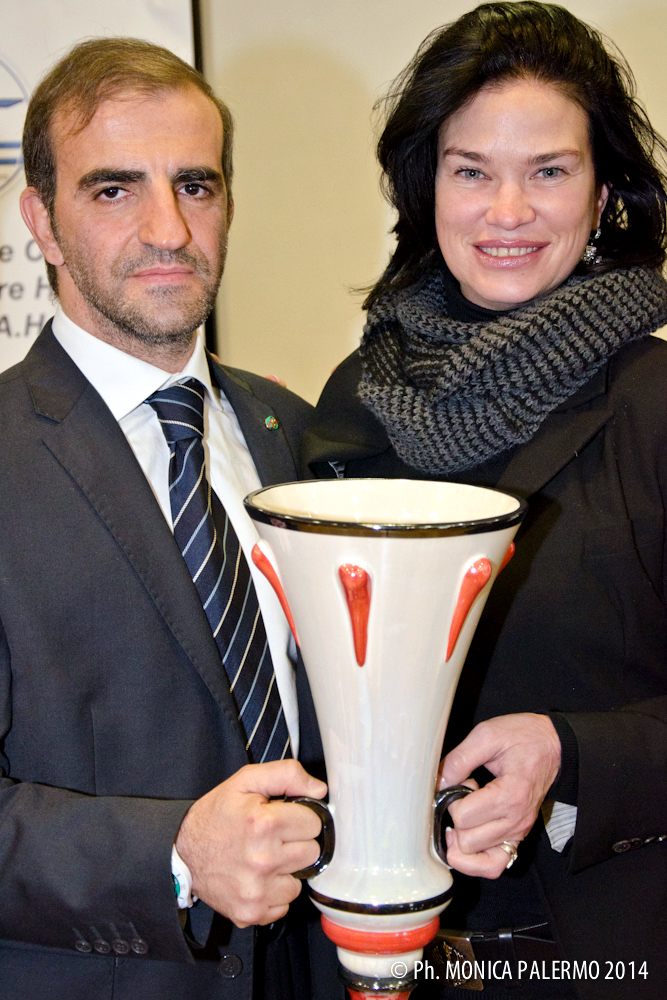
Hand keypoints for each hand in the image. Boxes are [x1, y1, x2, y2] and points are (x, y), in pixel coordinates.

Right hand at [175, 760, 326, 926]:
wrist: (181, 852)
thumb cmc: (215, 816)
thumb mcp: (245, 782)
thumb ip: (286, 774)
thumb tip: (319, 790)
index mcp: (263, 825)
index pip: (313, 823)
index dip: (299, 817)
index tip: (283, 818)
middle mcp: (262, 861)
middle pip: (311, 853)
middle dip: (296, 843)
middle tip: (273, 838)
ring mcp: (257, 891)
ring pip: (300, 881)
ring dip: (286, 870)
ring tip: (264, 858)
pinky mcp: (251, 913)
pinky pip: (283, 905)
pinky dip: (274, 893)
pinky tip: (257, 878)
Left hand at [438, 714, 560, 878]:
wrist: (553, 745)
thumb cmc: (523, 737)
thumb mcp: (487, 735)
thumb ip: (459, 759)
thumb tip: (437, 783)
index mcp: (511, 795)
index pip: (464, 817)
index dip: (452, 798)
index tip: (464, 780)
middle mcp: (517, 820)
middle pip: (467, 843)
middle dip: (456, 820)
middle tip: (465, 797)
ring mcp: (518, 832)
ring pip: (477, 861)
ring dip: (463, 840)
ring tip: (467, 815)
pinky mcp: (516, 837)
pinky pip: (494, 866)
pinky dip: (475, 861)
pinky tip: (468, 837)